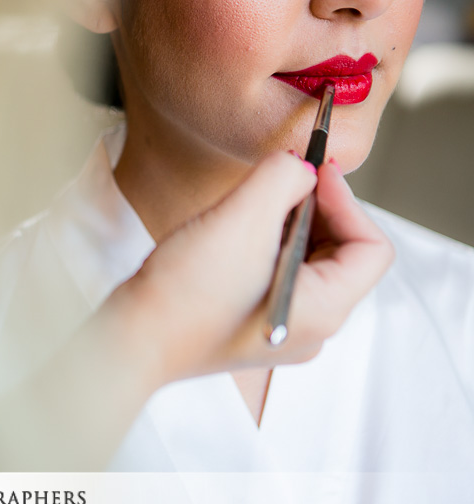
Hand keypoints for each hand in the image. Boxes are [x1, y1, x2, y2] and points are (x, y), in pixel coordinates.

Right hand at [110, 151, 393, 384]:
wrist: (132, 337)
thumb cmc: (184, 296)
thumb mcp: (241, 219)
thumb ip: (282, 178)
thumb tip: (298, 166)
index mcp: (323, 310)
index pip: (372, 248)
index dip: (348, 200)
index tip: (313, 172)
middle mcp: (310, 326)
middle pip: (342, 254)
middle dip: (318, 210)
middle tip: (283, 182)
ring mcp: (280, 326)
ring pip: (307, 261)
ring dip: (288, 224)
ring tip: (252, 205)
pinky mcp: (251, 321)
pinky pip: (277, 273)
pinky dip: (266, 243)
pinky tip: (232, 231)